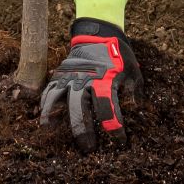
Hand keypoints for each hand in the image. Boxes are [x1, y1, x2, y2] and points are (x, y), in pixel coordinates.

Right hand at [39, 18, 139, 150]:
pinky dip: (45, 104)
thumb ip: (134, 92)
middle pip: (80, 109)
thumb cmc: (118, 55)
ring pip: (58, 100)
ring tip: (53, 135)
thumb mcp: (132, 71)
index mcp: (104, 80)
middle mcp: (84, 80)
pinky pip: (49, 91)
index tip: (119, 142)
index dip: (114, 127)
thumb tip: (139, 112)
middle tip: (88, 149)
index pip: (108, 108)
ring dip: (55, 118)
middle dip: (83, 131)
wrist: (98, 34)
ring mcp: (69, 77)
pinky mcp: (59, 75)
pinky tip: (45, 119)